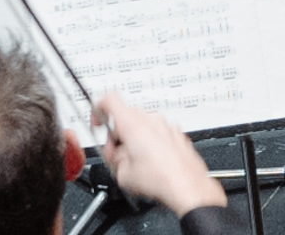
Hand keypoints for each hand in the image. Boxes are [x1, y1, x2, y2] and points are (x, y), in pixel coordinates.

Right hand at [93, 95, 224, 216]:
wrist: (187, 184)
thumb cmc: (159, 179)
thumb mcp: (121, 174)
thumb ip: (113, 156)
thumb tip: (114, 153)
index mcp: (132, 123)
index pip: (109, 99)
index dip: (98, 109)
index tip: (97, 123)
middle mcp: (149, 118)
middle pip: (125, 116)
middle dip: (117, 135)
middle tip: (117, 156)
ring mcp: (164, 124)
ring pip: (141, 125)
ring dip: (134, 140)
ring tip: (137, 165)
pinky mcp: (175, 132)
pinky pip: (156, 132)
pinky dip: (150, 143)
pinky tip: (152, 164)